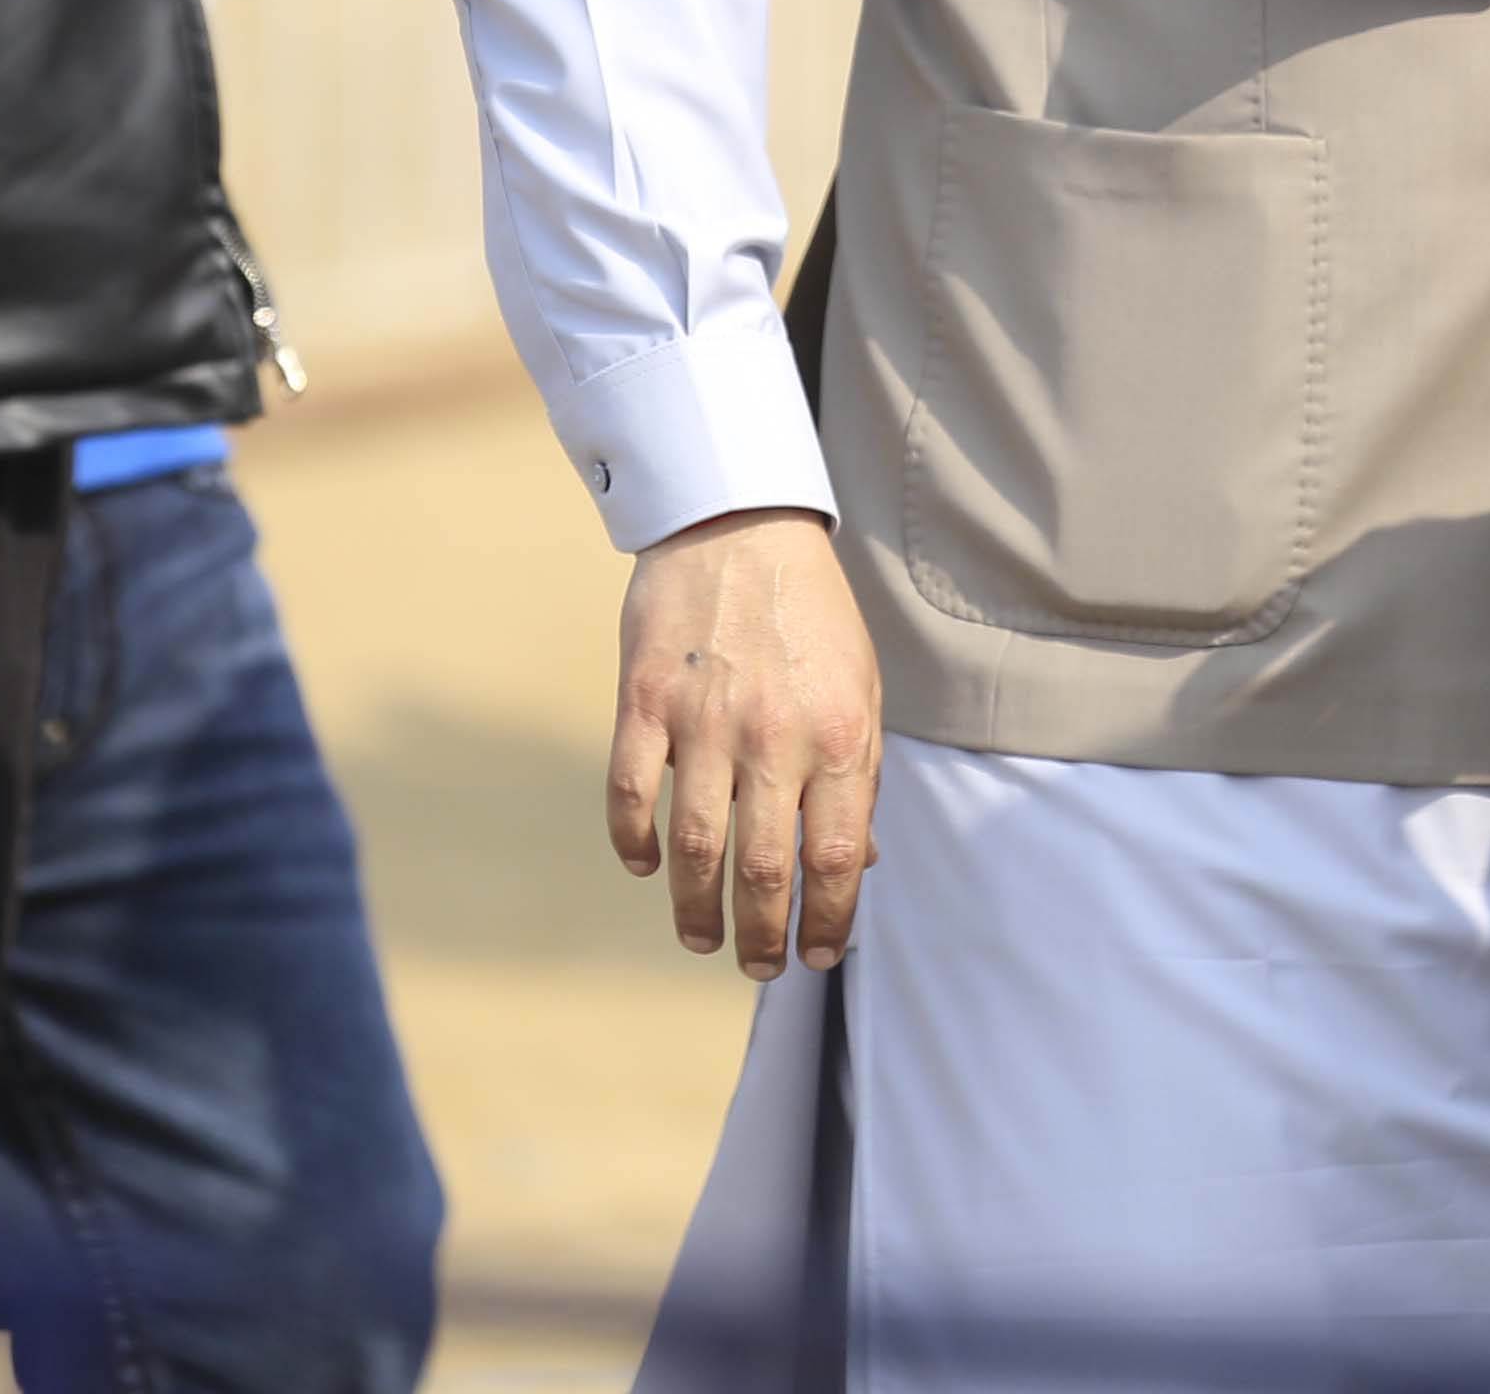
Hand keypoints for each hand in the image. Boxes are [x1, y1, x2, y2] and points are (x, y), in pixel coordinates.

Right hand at [612, 508, 884, 978]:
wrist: (741, 523)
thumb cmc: (811, 615)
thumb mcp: (861, 686)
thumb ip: (860, 774)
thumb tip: (861, 863)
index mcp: (841, 733)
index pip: (837, 857)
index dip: (828, 920)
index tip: (818, 955)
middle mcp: (774, 733)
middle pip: (766, 868)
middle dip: (763, 936)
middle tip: (758, 966)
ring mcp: (704, 718)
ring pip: (694, 847)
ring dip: (695, 909)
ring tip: (701, 939)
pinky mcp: (645, 699)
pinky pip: (629, 792)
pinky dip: (633, 842)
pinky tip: (646, 867)